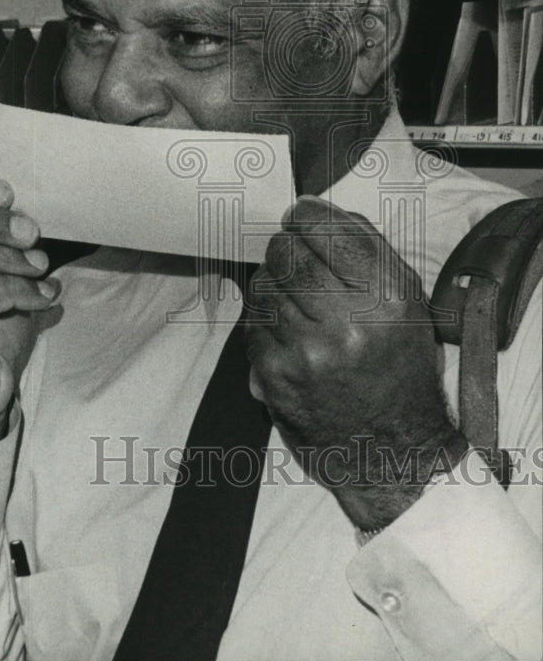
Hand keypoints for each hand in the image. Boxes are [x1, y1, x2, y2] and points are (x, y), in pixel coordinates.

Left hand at [245, 196, 465, 529]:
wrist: (390, 450)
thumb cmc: (400, 368)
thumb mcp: (407, 304)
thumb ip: (367, 250)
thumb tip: (315, 210)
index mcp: (387, 300)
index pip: (329, 231)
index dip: (306, 215)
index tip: (300, 214)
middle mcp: (347, 324)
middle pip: (288, 252)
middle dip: (285, 245)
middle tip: (291, 250)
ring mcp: (306, 352)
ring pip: (263, 284)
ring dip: (272, 280)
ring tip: (292, 295)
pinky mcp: (275, 376)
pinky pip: (252, 322)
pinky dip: (263, 317)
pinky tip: (284, 327)